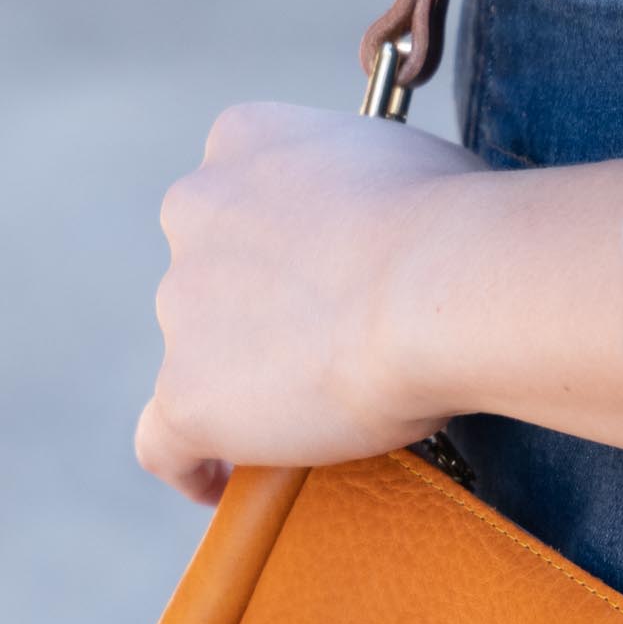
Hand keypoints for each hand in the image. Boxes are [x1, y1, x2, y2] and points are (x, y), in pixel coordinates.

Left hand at [136, 100, 622, 504]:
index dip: (269, 248)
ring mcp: (181, 305)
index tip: (303, 285)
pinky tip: (219, 483)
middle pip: (208, 278)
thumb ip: (368, 193)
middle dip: (255, 316)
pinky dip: (190, 464)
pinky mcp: (186, 392)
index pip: (233, 196)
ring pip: (196, 357)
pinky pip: (163, 442)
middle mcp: (194, 209)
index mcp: (243, 140)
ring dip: (242, 386)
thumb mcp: (408, 162)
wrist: (445, 285)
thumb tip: (404, 233)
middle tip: (328, 356)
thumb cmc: (459, 221)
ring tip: (314, 423)